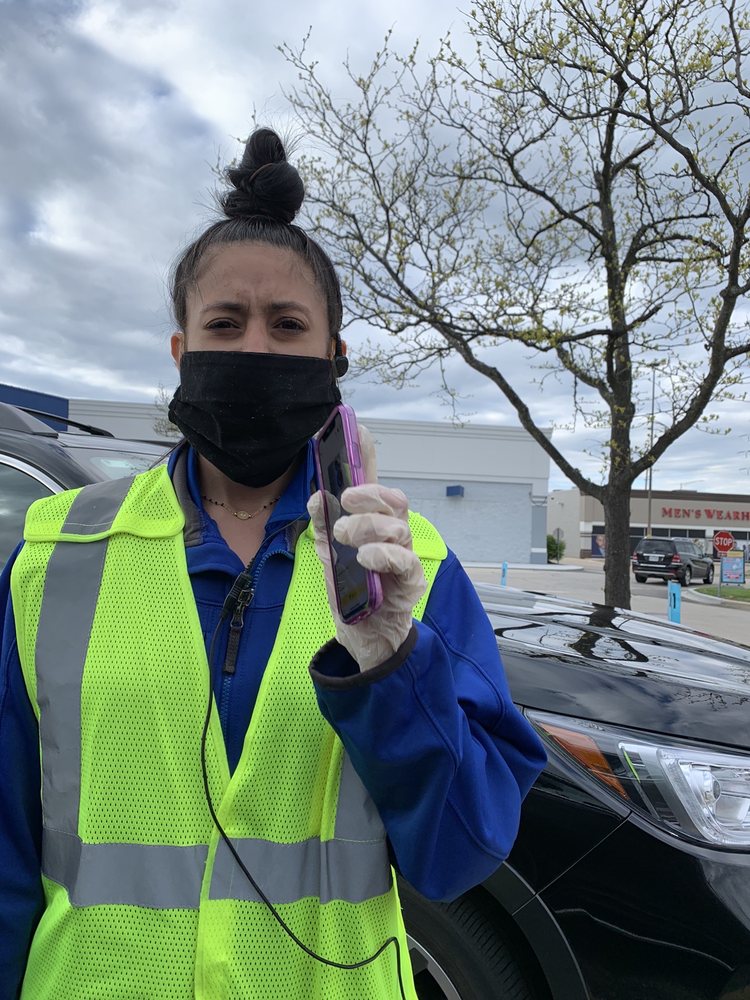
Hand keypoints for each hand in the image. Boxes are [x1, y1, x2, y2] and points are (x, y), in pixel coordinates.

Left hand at [307, 426, 426, 670]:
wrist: (362, 635)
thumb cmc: (351, 590)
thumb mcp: (328, 555)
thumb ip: (323, 525)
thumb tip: (316, 497)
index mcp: (372, 523)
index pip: (372, 483)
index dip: (367, 456)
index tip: (356, 429)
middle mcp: (392, 534)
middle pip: (393, 499)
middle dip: (369, 493)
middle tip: (345, 499)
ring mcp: (404, 556)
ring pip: (398, 525)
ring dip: (368, 525)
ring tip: (344, 537)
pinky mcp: (410, 580)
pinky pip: (404, 559)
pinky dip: (382, 553)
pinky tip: (364, 557)